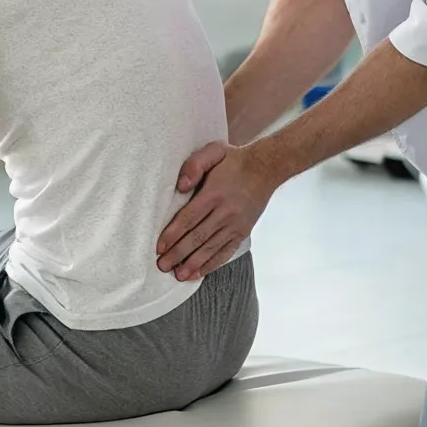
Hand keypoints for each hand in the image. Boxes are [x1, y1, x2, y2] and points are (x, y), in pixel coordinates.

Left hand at [157, 141, 275, 281]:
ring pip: (210, 248)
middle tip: (162, 265)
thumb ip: (194, 165)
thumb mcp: (214, 151)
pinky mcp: (243, 232)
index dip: (172, 235)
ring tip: (178, 275)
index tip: (159, 247)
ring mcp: (235, 225)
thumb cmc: (234, 160)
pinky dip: (211, 264)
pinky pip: (225, 252)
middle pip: (197, 237)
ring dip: (193, 263)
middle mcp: (225, 212)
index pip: (188, 218)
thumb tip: (181, 187)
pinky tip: (198, 273)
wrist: (266, 168)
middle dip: (178, 254)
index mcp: (214, 194)